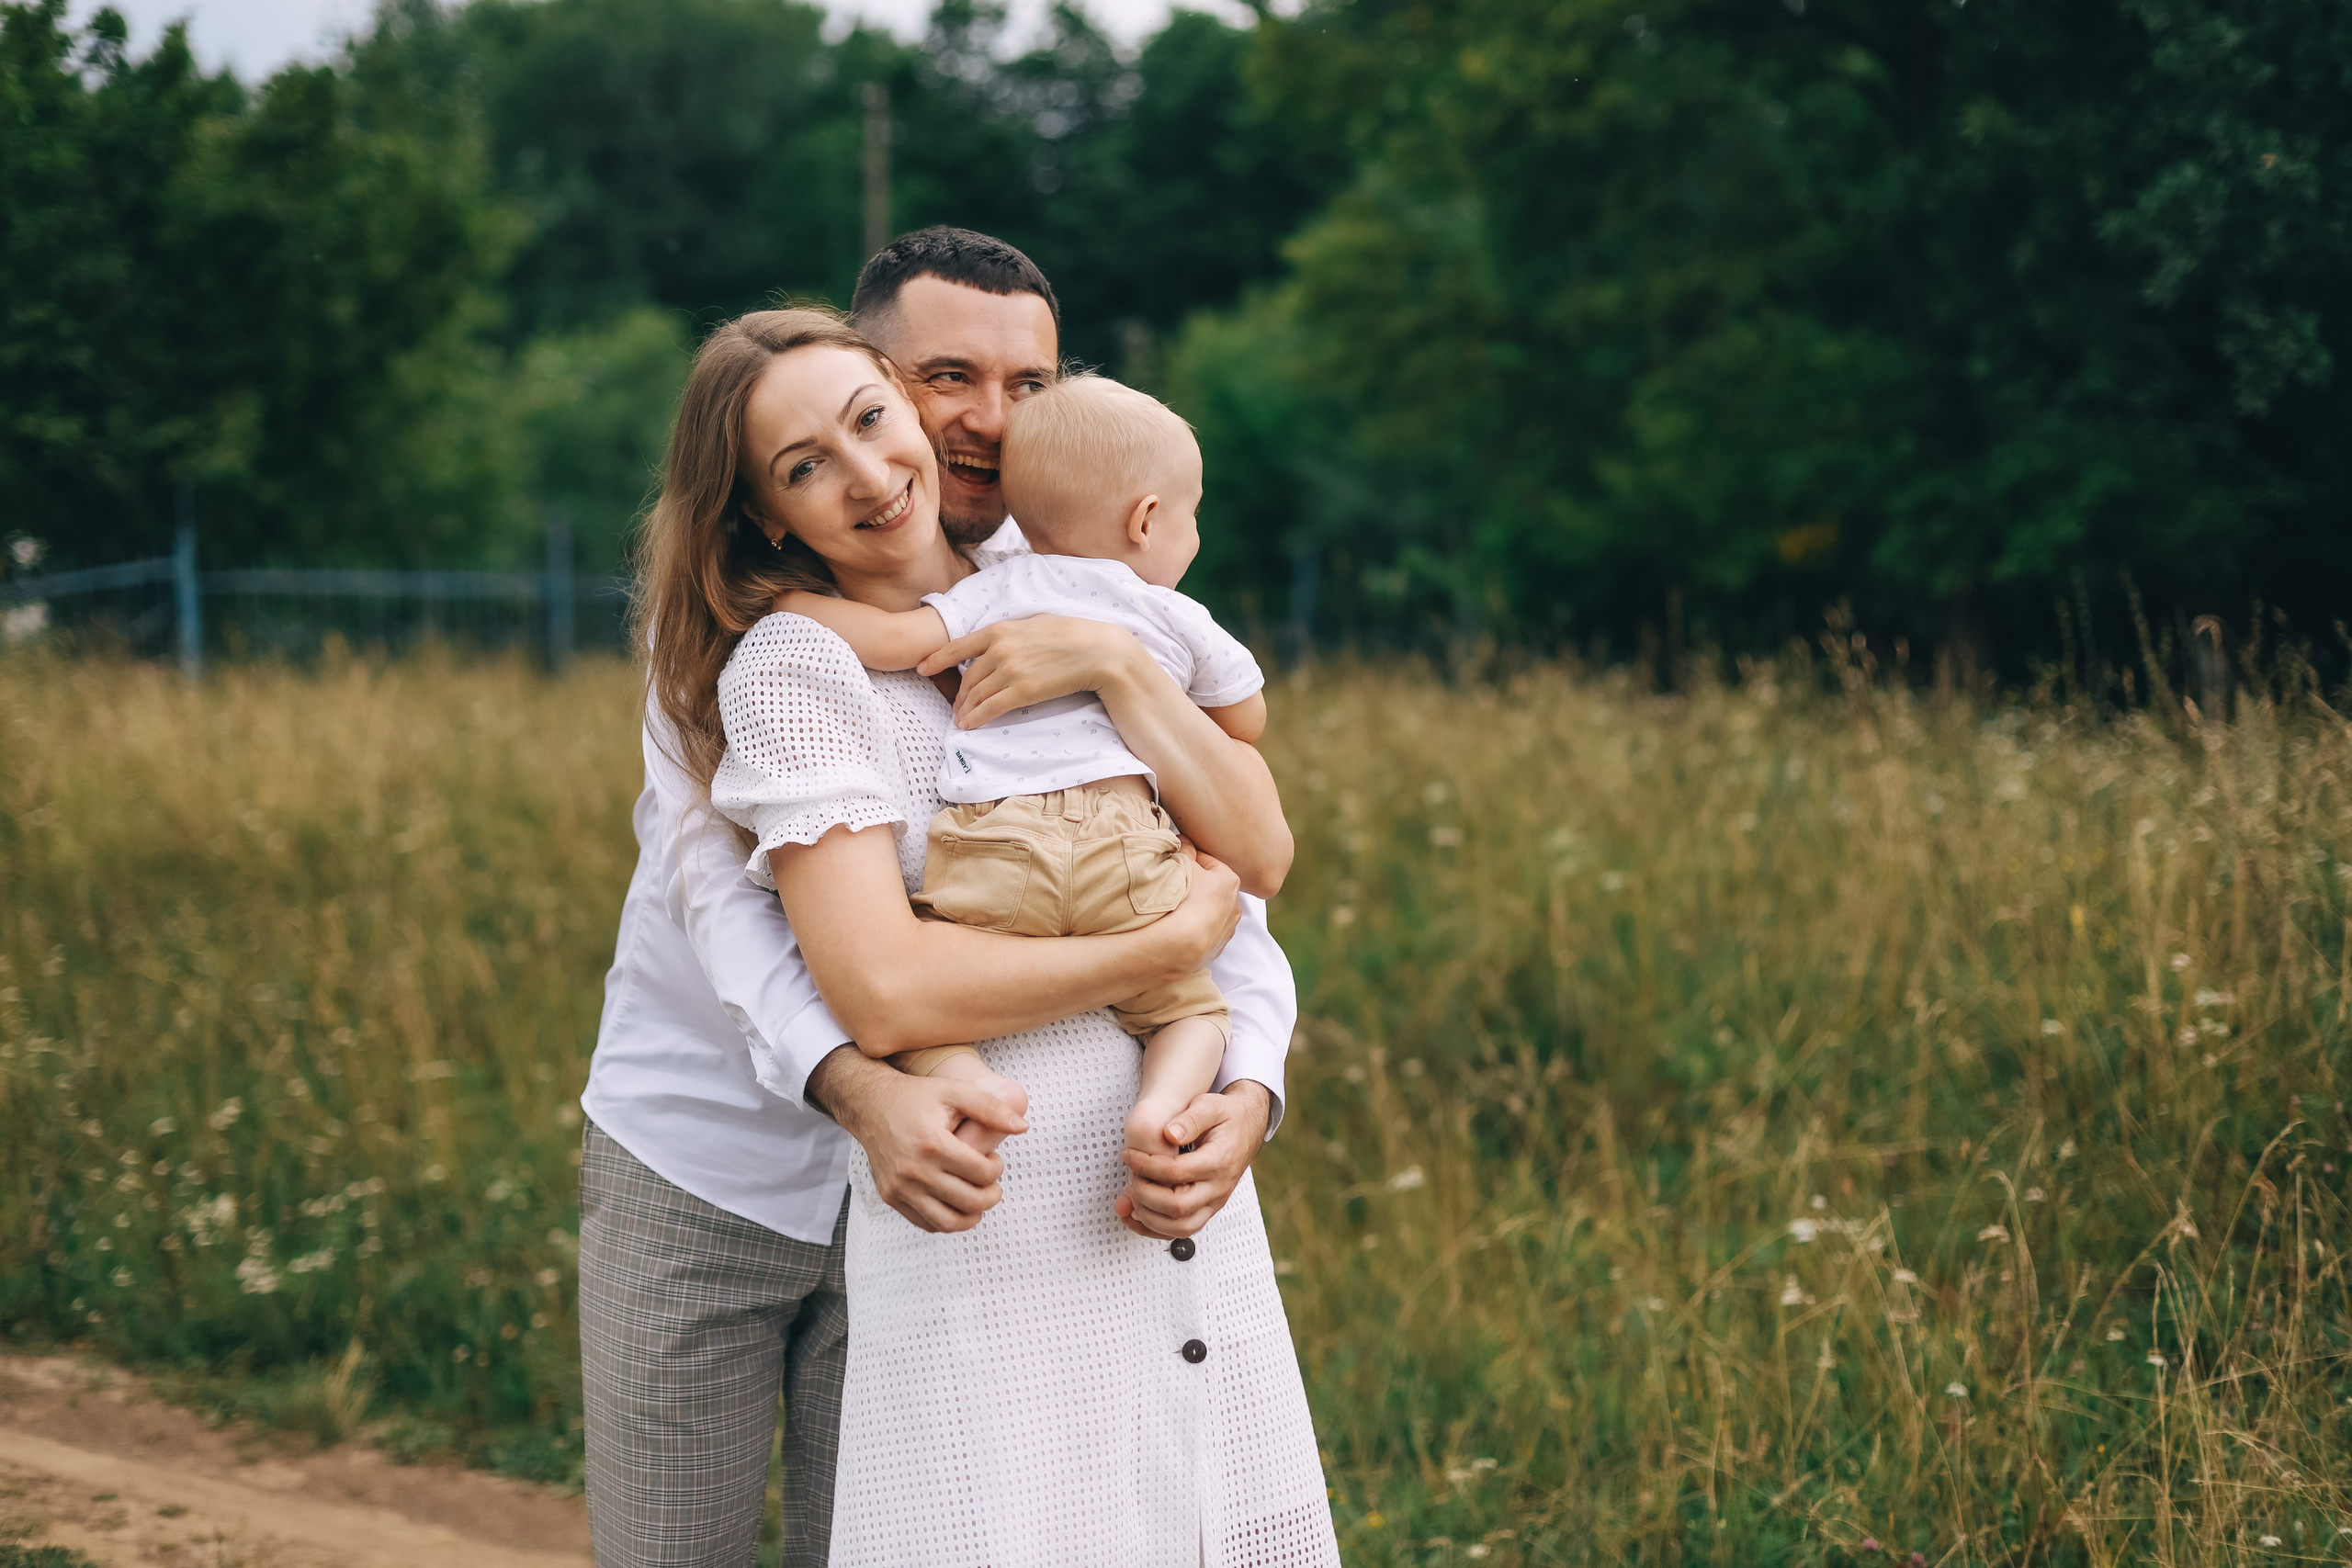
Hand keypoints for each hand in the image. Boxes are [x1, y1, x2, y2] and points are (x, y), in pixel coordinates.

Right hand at [808, 1047, 1027, 1232]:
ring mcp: (900, 1188)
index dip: (997, 1168)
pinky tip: (956, 1202)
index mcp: (933, 1144)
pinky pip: (927, 1224)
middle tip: (992, 1182)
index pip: (981, 1173)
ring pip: (949, 1223)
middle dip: (991, 1194)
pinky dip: (948, 1220)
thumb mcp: (955, 1091)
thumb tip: (1023, 1127)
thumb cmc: (916, 1096)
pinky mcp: (891, 1197)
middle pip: (970, 1202)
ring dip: (973, 1214)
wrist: (871, 1105)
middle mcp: (914, 1170)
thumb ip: (991, 1108)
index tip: (993, 1159)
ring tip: (978, 1197)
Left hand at [915, 614, 1141, 729]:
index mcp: (1000, 630)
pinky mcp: (1023, 691)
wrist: (1097, 652)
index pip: (958, 646)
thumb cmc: (1071, 636)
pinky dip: (976, 719)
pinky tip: (968, 726)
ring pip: (976, 695)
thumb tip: (996, 643)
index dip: (937, 659)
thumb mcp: (1034, 624)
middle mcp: (1000, 649)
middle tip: (956, 707)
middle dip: (959, 694)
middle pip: (968, 677)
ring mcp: (1010, 671)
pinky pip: (990, 709)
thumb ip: (1010, 634)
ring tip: (961, 719)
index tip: (922, 668)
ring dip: (965, 710)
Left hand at [1114, 1080, 1271, 1238]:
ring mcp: (1214, 1202)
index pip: (1176, 1173)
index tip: (1130, 1155)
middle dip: (1145, 1194)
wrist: (1247, 1128)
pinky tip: (1135, 1216)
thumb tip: (1169, 1134)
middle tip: (1131, 1176)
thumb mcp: (1211, 1105)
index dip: (1146, 1166)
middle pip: (1178, 1207)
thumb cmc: (1227, 1116)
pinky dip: (1154, 1229)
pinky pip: (1182, 1230)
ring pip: (1180, 1227)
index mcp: (1219, 1161)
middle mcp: (1219, 1188)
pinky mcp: (1207, 1210)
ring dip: (1148, 1217)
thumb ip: (1191, 1119)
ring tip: (1130, 1197)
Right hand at [1151, 846, 1242, 976]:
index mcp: (1230, 880)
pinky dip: (1197, 926)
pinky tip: (1182, 926)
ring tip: (1177, 908)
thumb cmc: (1184, 898)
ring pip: (1210, 909)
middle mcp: (1235, 904)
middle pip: (1211, 886)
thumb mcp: (1182, 864)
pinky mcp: (1219, 946)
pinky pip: (1207, 930)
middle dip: (1196, 883)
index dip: (1188, 859)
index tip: (1175, 862)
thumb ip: (1185, 848)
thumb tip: (1185, 840)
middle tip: (1175, 884)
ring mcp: (1228, 927)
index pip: (1206, 860)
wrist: (1181, 944)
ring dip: (1198, 906)